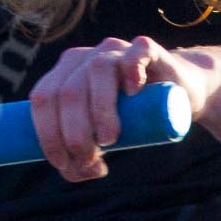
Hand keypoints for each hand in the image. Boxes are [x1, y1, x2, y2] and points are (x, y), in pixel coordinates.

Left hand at [28, 36, 215, 182]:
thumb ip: (84, 155)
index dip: (47, 133)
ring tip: (108, 140)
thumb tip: (75, 171)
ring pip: (97, 71)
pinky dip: (131, 69)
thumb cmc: (132, 117)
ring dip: (99, 110)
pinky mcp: (147, 49)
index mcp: (64, 74)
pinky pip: (136, 52)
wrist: (177, 94)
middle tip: (89, 159)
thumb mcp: (103, 136)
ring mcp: (115, 49)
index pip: (42, 99)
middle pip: (68, 90)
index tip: (63, 163)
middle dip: (73, 132)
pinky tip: (132, 91)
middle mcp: (84, 58)